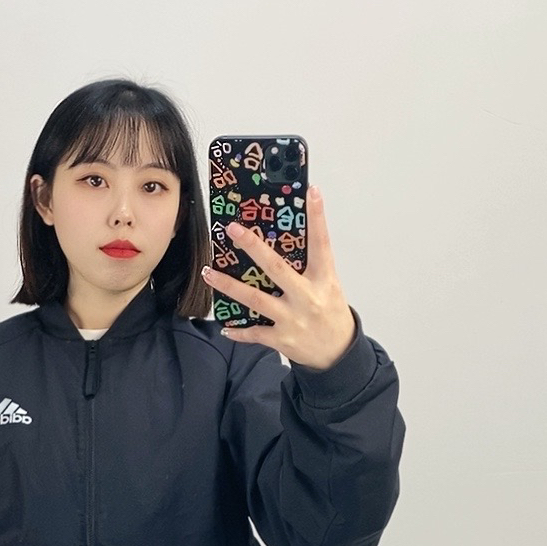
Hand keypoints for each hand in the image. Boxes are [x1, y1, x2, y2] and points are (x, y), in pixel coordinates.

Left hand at [202, 184, 356, 371]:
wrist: (337, 353)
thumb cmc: (330, 313)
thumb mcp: (328, 285)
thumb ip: (309, 265)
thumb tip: (284, 239)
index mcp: (324, 279)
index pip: (321, 243)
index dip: (318, 216)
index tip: (311, 191)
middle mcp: (307, 297)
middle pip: (276, 267)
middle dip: (252, 246)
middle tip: (232, 229)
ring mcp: (293, 319)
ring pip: (255, 299)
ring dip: (228, 286)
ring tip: (209, 273)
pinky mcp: (282, 339)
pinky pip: (254, 333)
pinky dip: (238, 331)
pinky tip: (225, 327)